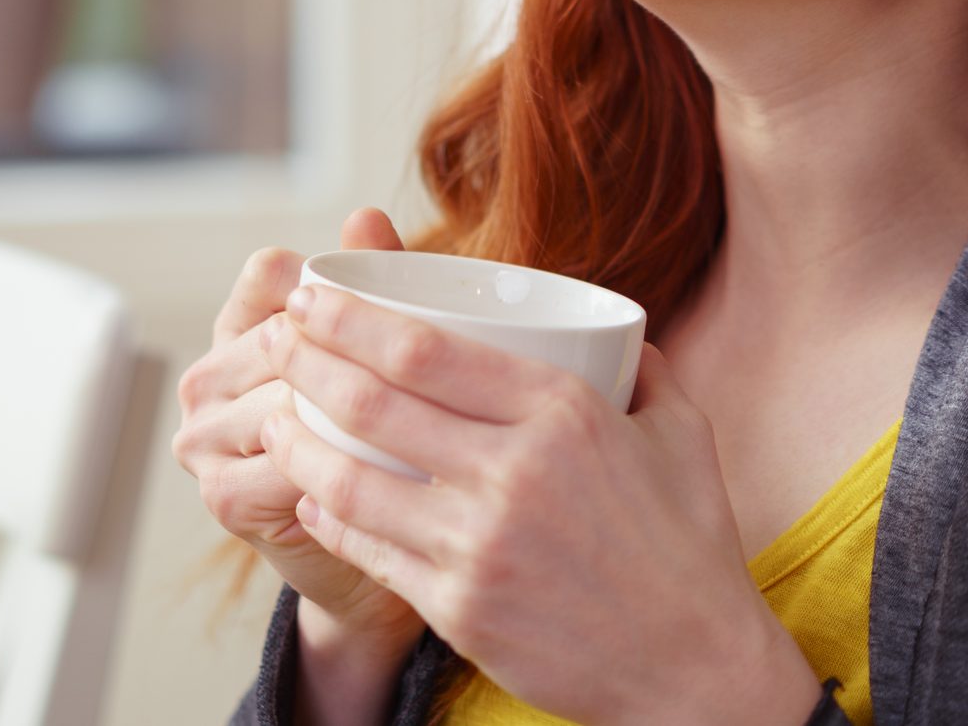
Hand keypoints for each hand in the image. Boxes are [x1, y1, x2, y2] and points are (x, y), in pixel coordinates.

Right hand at [171, 208, 428, 658]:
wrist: (366, 550)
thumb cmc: (373, 437)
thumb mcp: (375, 354)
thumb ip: (374, 282)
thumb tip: (366, 216)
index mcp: (236, 326)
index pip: (266, 273)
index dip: (327, 285)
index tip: (392, 307)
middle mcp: (205, 378)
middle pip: (279, 336)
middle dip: (351, 350)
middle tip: (430, 369)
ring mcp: (203, 438)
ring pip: (285, 398)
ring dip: (352, 409)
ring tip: (421, 415)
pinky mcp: (222, 494)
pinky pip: (290, 462)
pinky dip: (341, 464)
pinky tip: (389, 465)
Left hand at [256, 285, 823, 725]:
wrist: (695, 671)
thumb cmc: (689, 546)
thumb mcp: (680, 432)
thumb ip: (641, 369)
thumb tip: (616, 330)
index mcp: (563, 412)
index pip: (425, 350)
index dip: (351, 318)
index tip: (315, 296)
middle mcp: (513, 473)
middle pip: (373, 402)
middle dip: (307, 360)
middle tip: (279, 337)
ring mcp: (479, 546)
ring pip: (349, 481)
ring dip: (295, 440)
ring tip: (272, 415)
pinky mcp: (458, 608)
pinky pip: (367, 549)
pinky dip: (326, 515)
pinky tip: (309, 492)